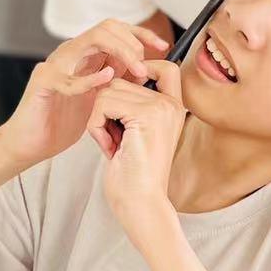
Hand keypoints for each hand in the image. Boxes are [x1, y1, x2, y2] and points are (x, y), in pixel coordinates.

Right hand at [0, 20, 168, 171]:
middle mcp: (71, 53)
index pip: (117, 29)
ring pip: (90, 40)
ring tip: (136, 72)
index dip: (142, 34)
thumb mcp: (99, 97)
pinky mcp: (43, 82)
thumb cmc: (64, 121)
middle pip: (107, 27)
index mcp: (85, 55)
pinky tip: (107, 80)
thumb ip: (117, 81)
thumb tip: (147, 70)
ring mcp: (56, 64)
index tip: (163, 48)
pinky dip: (90, 77)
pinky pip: (68, 75)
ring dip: (120, 52)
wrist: (32, 143)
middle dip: (132, 42)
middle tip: (146, 68)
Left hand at [87, 61, 186, 247]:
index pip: (163, 66)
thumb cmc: (133, 175)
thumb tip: (111, 78)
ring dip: (100, 118)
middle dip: (106, 108)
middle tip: (115, 139)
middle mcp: (171, 104)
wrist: (141, 203)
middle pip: (121, 80)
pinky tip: (110, 147)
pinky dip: (96, 126)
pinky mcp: (146, 115)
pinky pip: (103, 103)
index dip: (138, 71)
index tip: (119, 101)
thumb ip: (131, 106)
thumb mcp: (135, 133)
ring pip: (108, 90)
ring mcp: (160, 107)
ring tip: (113, 144)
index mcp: (173, 107)